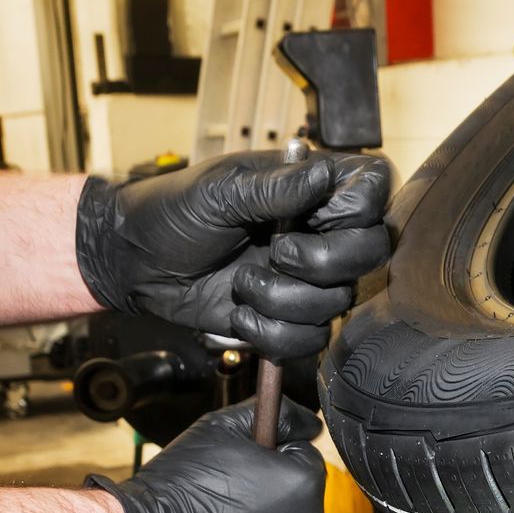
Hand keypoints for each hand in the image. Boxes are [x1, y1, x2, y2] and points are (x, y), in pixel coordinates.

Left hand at [75, 150, 392, 358]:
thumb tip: (323, 173)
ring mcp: (308, 278)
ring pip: (337, 304)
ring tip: (242, 285)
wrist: (139, 264)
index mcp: (310, 188)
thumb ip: (276, 187)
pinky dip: (270, 333)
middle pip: (371, 253)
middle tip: (277, 252)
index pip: (374, 190)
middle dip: (322, 263)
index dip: (357, 210)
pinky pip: (309, 339)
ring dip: (282, 301)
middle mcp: (320, 232)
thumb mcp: (220, 192)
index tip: (312, 215)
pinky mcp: (290, 317)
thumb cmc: (172, 214)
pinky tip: (241, 313)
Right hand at [82, 398, 326, 512]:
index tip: (242, 470)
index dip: (270, 460)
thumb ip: (278, 414)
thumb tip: (309, 420)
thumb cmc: (177, 489)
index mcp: (304, 483)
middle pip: (299, 504)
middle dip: (271, 499)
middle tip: (227, 503)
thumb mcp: (223, 428)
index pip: (303, 460)